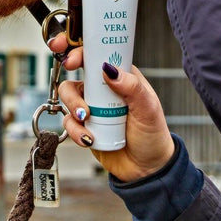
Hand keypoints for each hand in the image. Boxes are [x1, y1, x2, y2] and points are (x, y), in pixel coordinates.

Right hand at [48, 32, 175, 182]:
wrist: (146, 169)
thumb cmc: (152, 135)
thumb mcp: (148, 108)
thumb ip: (131, 86)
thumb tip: (109, 69)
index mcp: (120, 76)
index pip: (97, 55)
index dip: (80, 51)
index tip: (72, 59)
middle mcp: (102, 89)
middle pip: (74, 74)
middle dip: (71, 86)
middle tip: (79, 100)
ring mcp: (91, 107)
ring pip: (67, 97)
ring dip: (73, 108)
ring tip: (87, 121)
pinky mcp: (83, 126)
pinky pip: (68, 122)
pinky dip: (75, 131)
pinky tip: (90, 138)